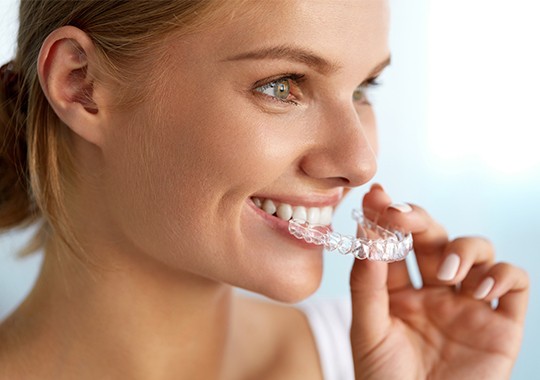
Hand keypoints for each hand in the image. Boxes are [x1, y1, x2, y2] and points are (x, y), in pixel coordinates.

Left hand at [349, 184, 528, 379]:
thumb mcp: (367, 331)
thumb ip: (366, 284)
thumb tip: (366, 234)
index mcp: (398, 291)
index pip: (394, 243)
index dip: (385, 217)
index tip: (375, 195)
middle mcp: (434, 291)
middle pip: (433, 237)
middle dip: (419, 219)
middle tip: (401, 215)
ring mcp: (468, 304)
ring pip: (477, 250)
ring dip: (462, 249)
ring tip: (446, 274)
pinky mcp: (501, 324)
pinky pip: (513, 282)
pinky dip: (502, 274)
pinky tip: (479, 288)